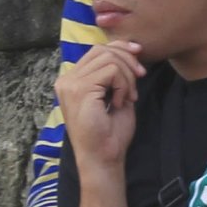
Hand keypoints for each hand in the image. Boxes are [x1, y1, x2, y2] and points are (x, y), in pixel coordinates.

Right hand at [55, 40, 143, 169]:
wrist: (103, 158)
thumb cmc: (109, 134)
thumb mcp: (115, 95)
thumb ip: (116, 74)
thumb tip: (129, 48)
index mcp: (71, 81)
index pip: (96, 50)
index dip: (120, 50)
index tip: (139, 62)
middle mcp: (66, 80)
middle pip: (102, 49)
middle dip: (127, 61)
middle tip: (140, 79)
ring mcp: (71, 84)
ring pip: (108, 58)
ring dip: (127, 76)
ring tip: (128, 97)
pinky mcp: (80, 90)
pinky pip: (111, 71)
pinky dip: (123, 85)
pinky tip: (121, 102)